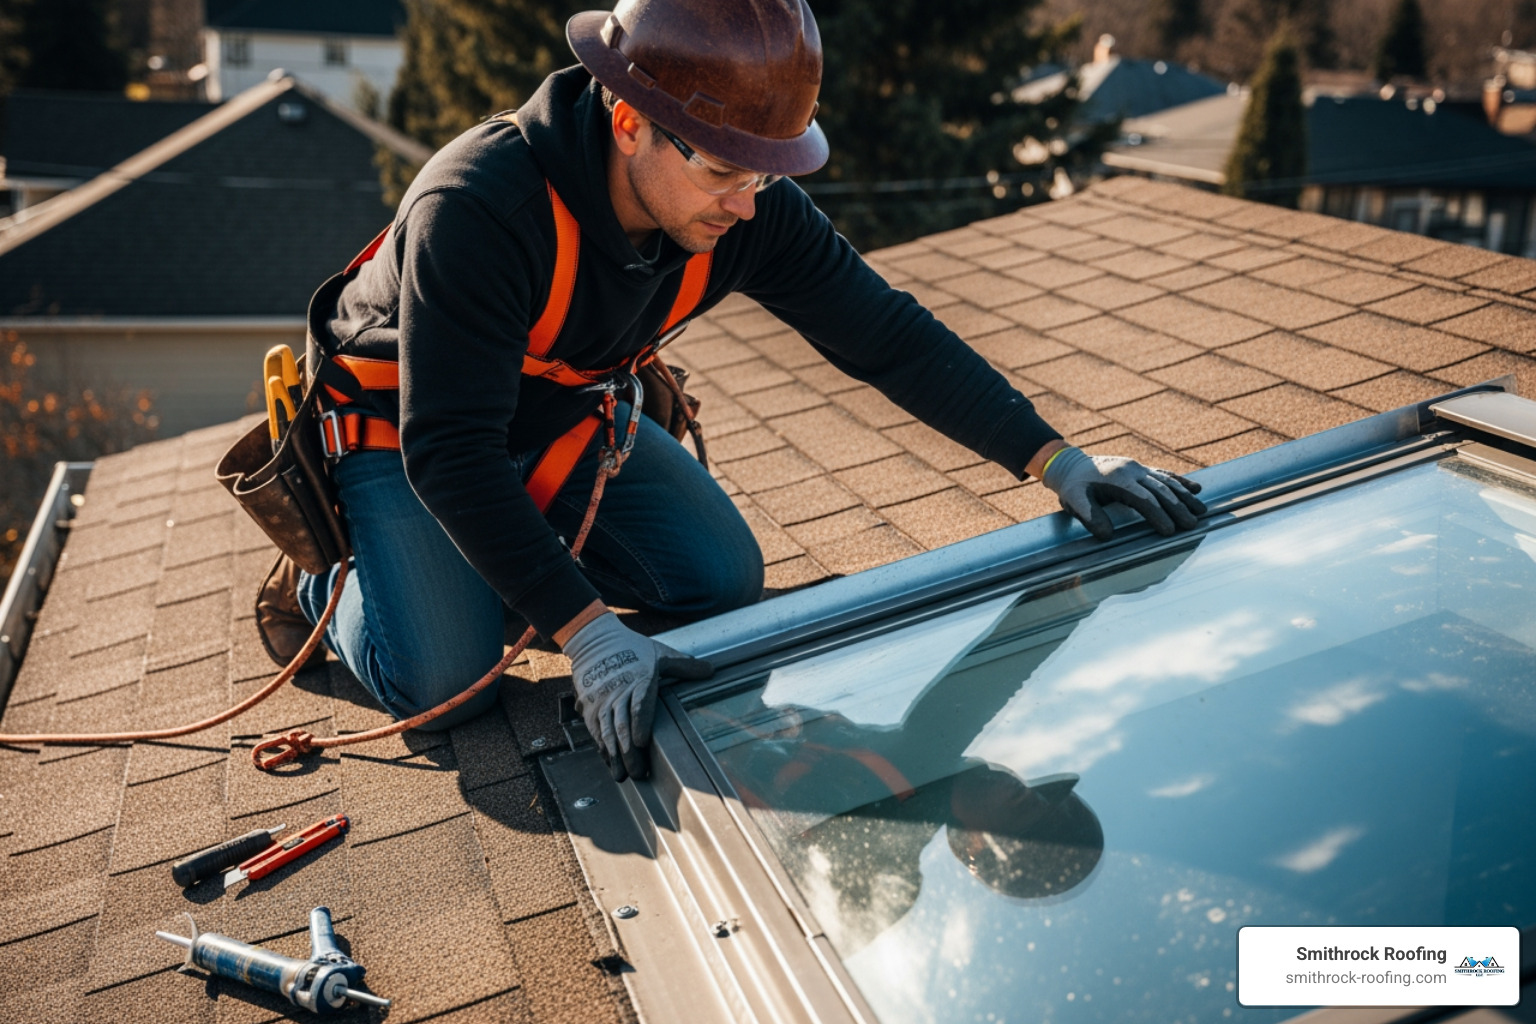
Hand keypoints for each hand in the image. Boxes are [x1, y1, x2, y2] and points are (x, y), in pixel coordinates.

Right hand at [562, 612, 712, 780]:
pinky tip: (610, 762)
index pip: (639, 703)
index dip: (640, 723)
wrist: (594, 641)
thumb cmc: (631, 648)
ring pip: (607, 731)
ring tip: (622, 775)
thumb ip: (684, 666)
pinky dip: (602, 747)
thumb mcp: (660, 653)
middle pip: (621, 725)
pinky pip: (596, 730)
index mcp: (639, 680)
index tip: (642, 742)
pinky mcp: (590, 707)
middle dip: (628, 752)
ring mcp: (602, 701)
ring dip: (614, 755)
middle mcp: (619, 692)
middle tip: (637, 773)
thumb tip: (711, 670)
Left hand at [1041, 446, 1204, 539]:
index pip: (1142, 499)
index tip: (1169, 531)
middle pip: (1160, 491)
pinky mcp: (1141, 469)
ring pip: (1167, 482)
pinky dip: (1181, 481)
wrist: (1071, 465)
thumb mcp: (1074, 501)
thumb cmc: (1074, 486)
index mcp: (1117, 480)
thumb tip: (1107, 536)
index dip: (1157, 515)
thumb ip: (1090, 516)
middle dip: (1178, 508)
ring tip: (1201, 511)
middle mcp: (1132, 471)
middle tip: (1192, 525)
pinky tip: (1196, 489)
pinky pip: (1164, 474)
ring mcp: (1138, 468)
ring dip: (1185, 496)